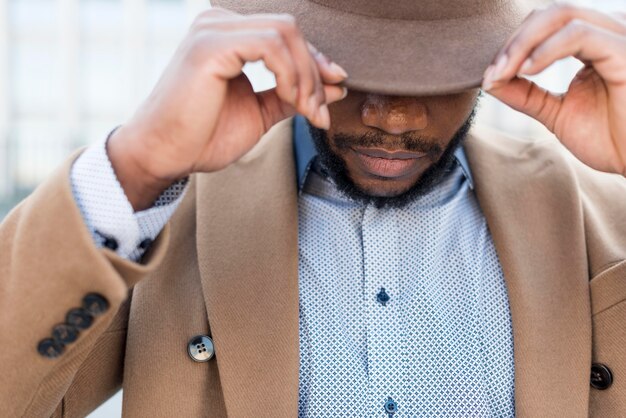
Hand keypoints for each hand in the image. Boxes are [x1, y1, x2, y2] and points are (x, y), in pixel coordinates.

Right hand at [107, 8, 347, 209]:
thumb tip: (336, 87)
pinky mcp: (210, 45)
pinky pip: (270, 46)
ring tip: (307, 111)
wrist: (164, 155)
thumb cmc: (203, 137)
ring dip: (306, 76)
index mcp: (228, 35)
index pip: (286, 35)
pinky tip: (290, 100)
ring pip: (285, 33)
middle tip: (320, 111)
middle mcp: (219, 24)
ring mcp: (213, 30)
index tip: (334, 91)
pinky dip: (290, 74)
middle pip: (291, 29)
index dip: (316, 62)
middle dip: (315, 71)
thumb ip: (292, 96)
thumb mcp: (259, 112)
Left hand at [482, 3, 625, 175]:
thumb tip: (490, 80)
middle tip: (492, 73)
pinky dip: (547, 49)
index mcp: (594, 44)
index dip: (512, 46)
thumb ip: (525, 95)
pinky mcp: (625, 52)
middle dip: (513, 42)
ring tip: (503, 73)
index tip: (489, 76)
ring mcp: (619, 39)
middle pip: (549, 15)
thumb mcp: (556, 113)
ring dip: (523, 44)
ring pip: (562, 16)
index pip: (545, 25)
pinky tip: (527, 70)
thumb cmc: (610, 139)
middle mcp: (608, 33)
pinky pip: (580, 35)